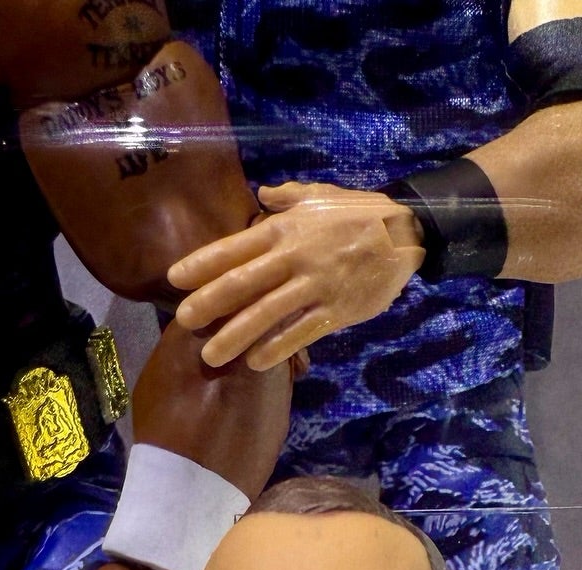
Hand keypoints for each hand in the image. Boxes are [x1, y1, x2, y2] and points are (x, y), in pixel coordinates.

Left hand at [168, 181, 424, 370]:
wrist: (405, 232)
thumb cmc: (359, 213)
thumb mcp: (320, 194)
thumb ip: (288, 196)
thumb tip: (262, 195)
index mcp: (284, 229)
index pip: (234, 247)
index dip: (203, 264)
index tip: (175, 279)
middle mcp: (293, 257)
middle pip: (243, 282)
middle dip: (210, 303)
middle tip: (183, 322)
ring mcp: (314, 285)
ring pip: (267, 313)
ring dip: (236, 335)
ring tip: (212, 355)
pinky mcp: (336, 309)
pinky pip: (302, 331)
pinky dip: (278, 348)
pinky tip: (256, 362)